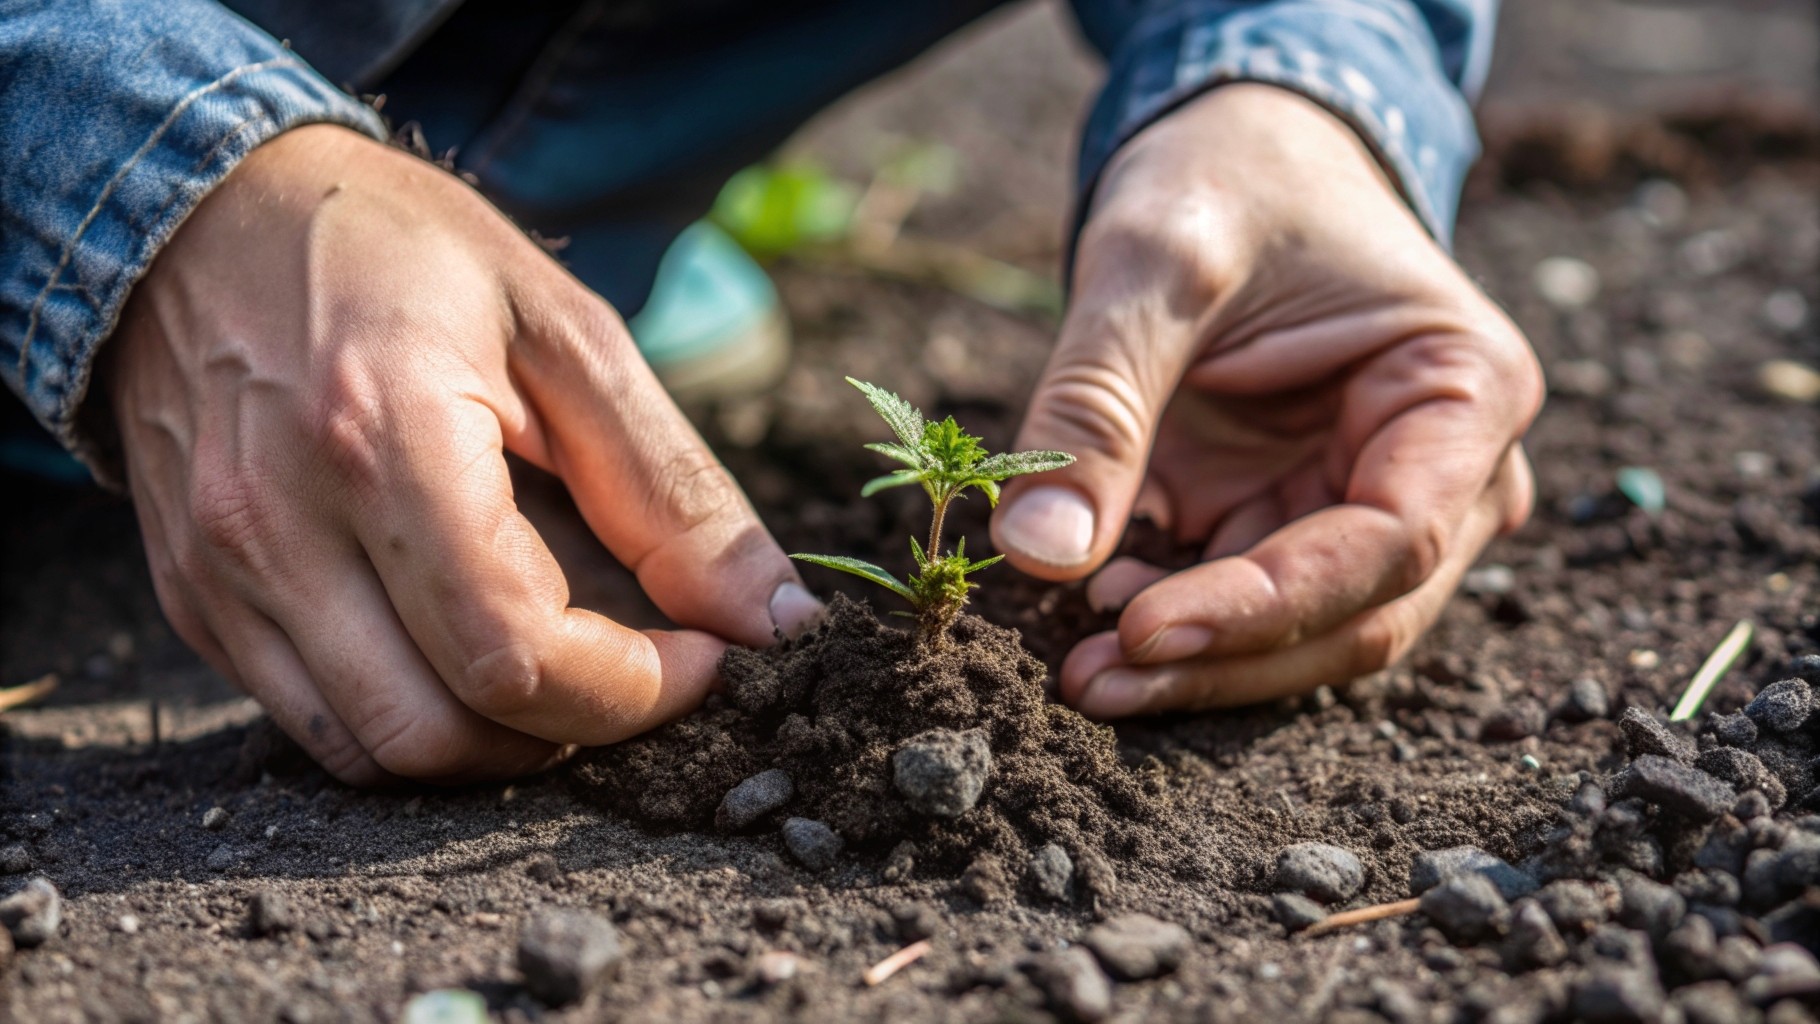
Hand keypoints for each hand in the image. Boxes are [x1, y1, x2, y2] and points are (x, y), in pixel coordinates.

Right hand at [106, 125, 819, 783]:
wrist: (200, 215)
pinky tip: (462, 642)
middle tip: (639, 662)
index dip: (636, 688)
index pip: (517, 652)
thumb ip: (673, 490)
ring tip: (559, 658)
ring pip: (376, 753)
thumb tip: (777, 618)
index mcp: (383, 438)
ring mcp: (216, 574)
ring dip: (493, 741)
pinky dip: (412, 714)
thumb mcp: (567, 333)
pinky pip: (315, 723)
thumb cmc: (399, 253)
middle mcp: (276, 526)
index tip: (704, 653)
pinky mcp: (190, 600)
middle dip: (574, 727)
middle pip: (445, 731)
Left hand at [990, 86, 1541, 715]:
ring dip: (1197, 662)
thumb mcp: (1153, 262)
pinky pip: (1248, 606)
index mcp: (1467, 388)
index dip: (1267, 605)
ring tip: (1077, 658)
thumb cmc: (1226, 180)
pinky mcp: (1300, 522)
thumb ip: (1100, 400)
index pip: (1388, 540)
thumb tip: (1037, 554)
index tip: (1141, 629)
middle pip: (1355, 613)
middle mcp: (1452, 470)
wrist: (1236, 156)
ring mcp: (1377, 506)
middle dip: (1223, 660)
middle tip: (1088, 681)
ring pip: (1306, 635)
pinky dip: (1174, 622)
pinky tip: (1091, 607)